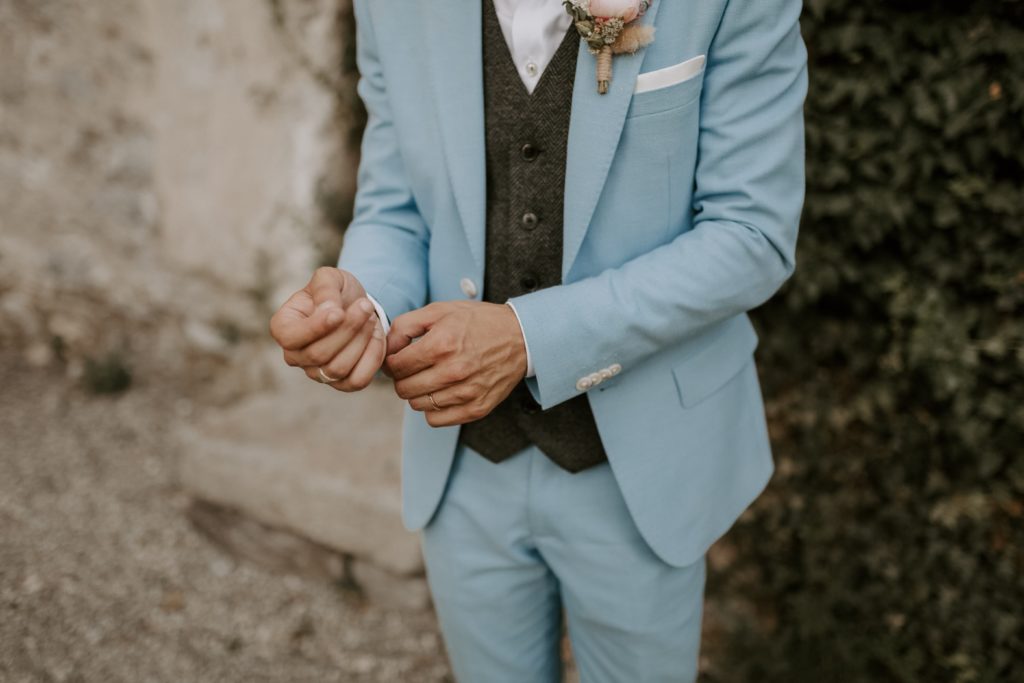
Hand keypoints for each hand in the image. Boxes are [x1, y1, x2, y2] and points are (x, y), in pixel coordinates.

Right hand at [269, 267, 385, 391]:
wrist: (356, 306)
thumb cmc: (336, 292)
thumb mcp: (329, 278)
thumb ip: (325, 289)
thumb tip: (329, 311)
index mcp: (283, 327)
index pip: (290, 338)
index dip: (316, 328)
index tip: (339, 312)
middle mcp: (295, 355)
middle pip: (318, 354)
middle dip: (347, 329)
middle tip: (365, 306)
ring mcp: (317, 373)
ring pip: (338, 369)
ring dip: (361, 341)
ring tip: (370, 317)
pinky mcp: (341, 383)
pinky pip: (357, 380)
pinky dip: (371, 358)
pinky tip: (375, 336)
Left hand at [385, 301, 527, 426]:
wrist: (521, 337)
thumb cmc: (477, 322)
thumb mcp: (440, 310)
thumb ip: (406, 326)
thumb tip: (386, 348)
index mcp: (441, 344)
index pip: (396, 366)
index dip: (391, 362)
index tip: (398, 358)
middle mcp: (453, 371)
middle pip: (403, 389)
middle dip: (402, 378)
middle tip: (412, 369)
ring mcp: (466, 393)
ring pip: (417, 405)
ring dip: (417, 393)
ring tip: (429, 378)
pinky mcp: (476, 408)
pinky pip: (436, 420)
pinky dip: (433, 409)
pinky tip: (441, 392)